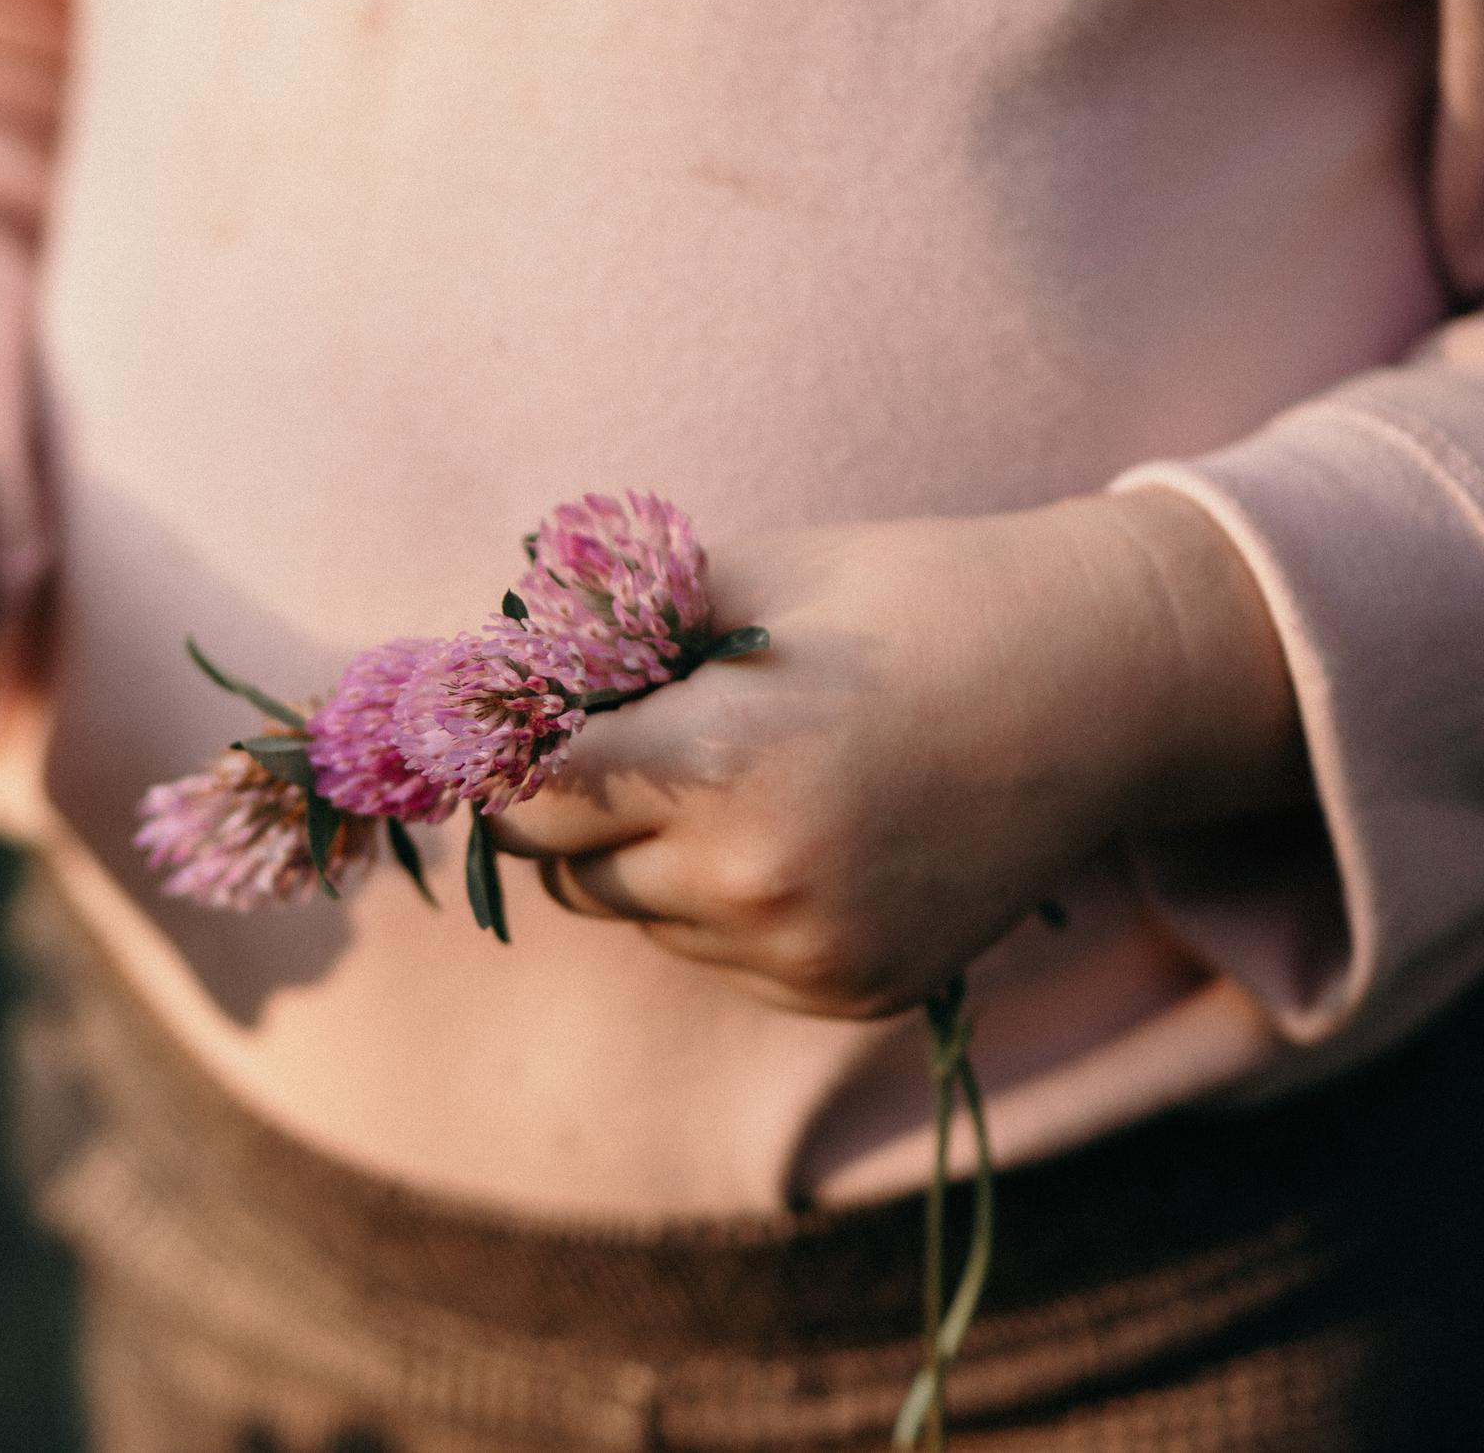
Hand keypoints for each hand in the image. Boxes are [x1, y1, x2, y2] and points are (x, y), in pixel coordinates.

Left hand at [492, 490, 1307, 1019]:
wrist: (1096, 685)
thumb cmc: (901, 602)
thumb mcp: (738, 582)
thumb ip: (599, 633)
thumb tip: (477, 675)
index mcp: (715, 764)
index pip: (524, 798)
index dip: (507, 756)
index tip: (509, 724)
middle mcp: (752, 881)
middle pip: (564, 870)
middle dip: (573, 807)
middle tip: (634, 739)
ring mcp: (803, 951)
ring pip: (637, 916)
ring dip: (650, 857)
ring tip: (747, 777)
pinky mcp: (847, 991)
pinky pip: (716, 956)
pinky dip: (724, 904)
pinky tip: (808, 830)